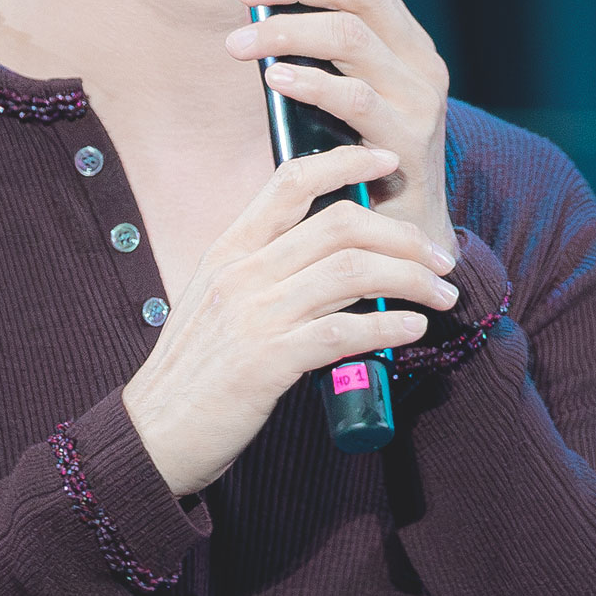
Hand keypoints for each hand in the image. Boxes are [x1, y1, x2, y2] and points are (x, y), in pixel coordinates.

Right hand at [121, 144, 458, 496]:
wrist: (154, 435)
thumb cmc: (194, 371)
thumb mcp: (218, 303)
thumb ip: (263, 273)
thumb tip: (332, 260)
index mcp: (229, 250)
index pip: (290, 180)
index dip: (345, 161)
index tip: (388, 160)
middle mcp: (241, 273)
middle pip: (339, 225)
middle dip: (403, 235)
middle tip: (440, 258)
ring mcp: (253, 316)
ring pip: (351, 273)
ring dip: (410, 280)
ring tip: (442, 295)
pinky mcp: (266, 363)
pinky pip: (342, 332)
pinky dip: (387, 327)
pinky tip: (413, 330)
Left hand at [223, 0, 457, 261]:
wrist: (407, 242)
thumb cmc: (360, 163)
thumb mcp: (346, 97)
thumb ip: (321, 55)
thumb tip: (262, 4)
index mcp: (406, 43)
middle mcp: (420, 63)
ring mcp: (420, 101)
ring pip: (351, 36)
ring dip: (285, 30)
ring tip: (237, 42)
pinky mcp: (408, 142)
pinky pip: (355, 99)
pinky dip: (310, 82)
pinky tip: (274, 78)